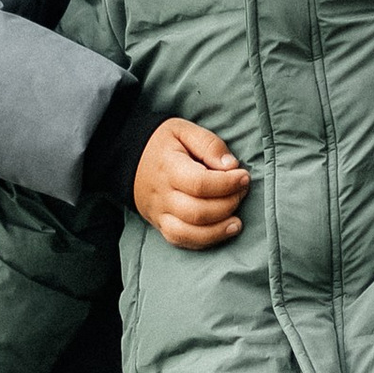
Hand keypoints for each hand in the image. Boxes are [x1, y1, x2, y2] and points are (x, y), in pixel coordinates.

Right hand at [132, 118, 248, 250]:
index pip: (200, 184)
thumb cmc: (162, 143)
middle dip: (227, 205)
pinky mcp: (160, 224)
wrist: (129, 158)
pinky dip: (204, 241)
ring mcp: (159, 213)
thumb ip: (209, 144)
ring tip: (237, 222)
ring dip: (218, 231)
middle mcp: (162, 195)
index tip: (244, 176)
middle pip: (197, 212)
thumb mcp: (184, 131)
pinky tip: (221, 232)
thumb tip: (231, 166)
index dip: (227, 184)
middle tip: (241, 192)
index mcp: (168, 168)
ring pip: (189, 233)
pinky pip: (180, 240)